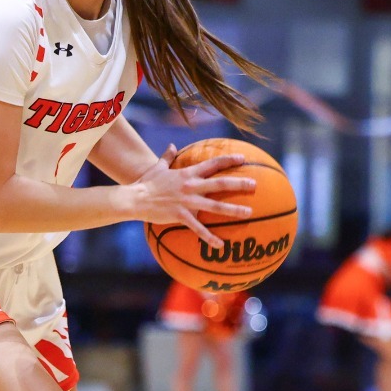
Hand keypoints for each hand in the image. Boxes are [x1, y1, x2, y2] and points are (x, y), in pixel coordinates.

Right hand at [127, 145, 256, 248]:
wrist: (135, 198)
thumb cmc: (146, 183)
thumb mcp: (157, 167)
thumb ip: (167, 157)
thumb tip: (171, 146)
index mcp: (187, 174)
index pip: (212, 164)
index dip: (228, 160)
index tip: (243, 158)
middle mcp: (191, 186)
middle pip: (220, 183)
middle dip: (239, 183)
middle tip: (255, 185)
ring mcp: (187, 201)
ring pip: (215, 206)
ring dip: (233, 209)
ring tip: (249, 213)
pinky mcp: (181, 216)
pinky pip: (198, 228)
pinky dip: (209, 237)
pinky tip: (220, 244)